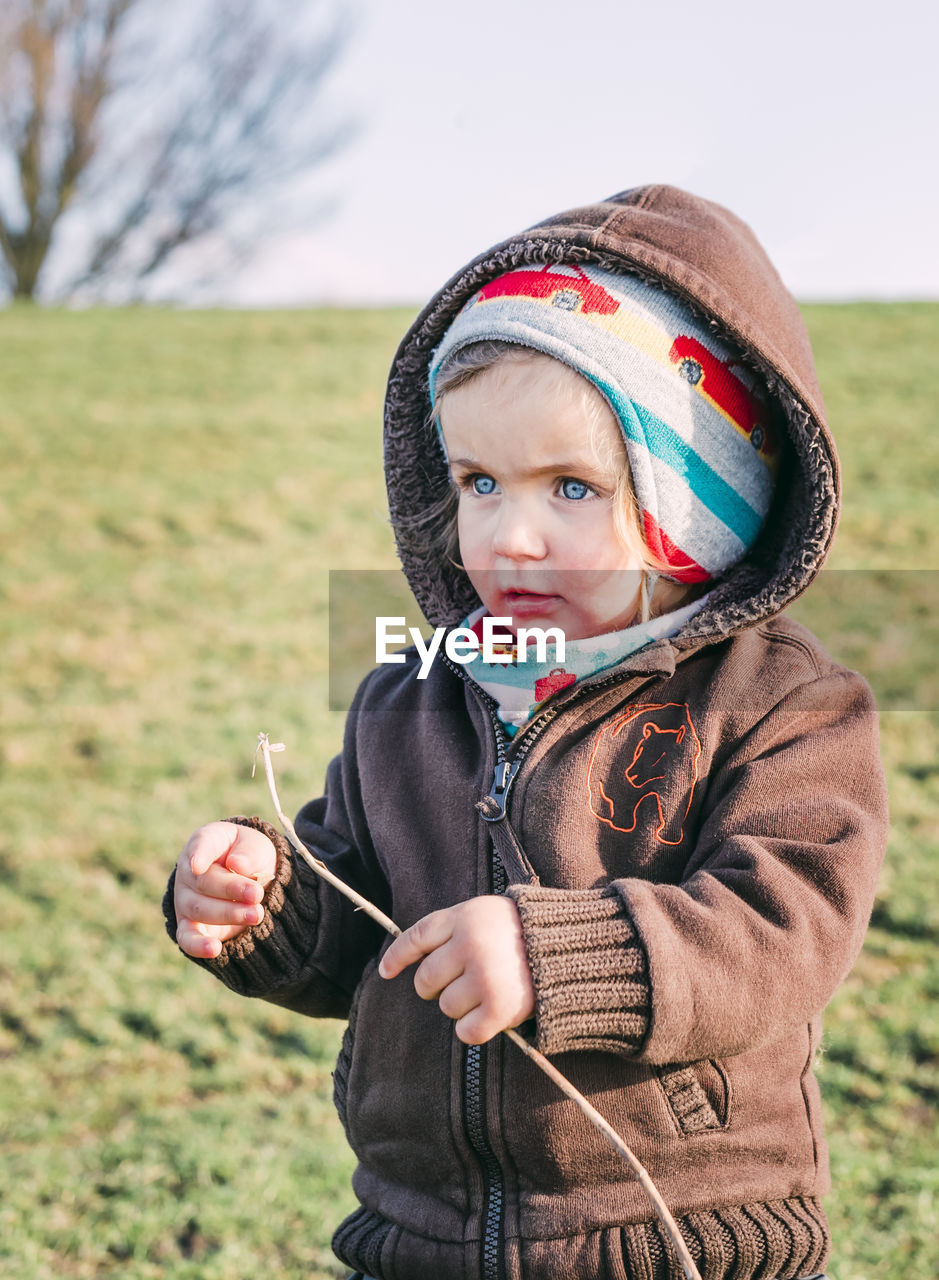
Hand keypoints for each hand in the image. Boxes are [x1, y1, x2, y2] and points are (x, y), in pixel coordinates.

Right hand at [173, 821, 277, 959]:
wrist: (251, 880)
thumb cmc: (251, 857)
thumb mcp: (258, 846)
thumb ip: (250, 852)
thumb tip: (237, 864)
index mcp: (205, 842)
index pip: (201, 844)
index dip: (199, 855)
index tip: (198, 865)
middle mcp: (189, 871)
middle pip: (203, 881)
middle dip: (231, 889)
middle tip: (257, 894)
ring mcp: (186, 900)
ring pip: (200, 909)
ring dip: (228, 914)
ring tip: (256, 914)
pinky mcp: (191, 927)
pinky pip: (188, 939)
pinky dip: (198, 945)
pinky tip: (214, 948)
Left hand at [379, 896, 534, 1044]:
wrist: (569, 949)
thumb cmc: (521, 931)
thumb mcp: (484, 913)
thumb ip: (451, 928)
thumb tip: (409, 958)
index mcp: (465, 917)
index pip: (416, 937)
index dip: (397, 957)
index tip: (385, 972)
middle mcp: (470, 945)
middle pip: (425, 980)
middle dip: (436, 986)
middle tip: (461, 982)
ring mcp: (484, 977)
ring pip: (446, 1007)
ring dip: (461, 1006)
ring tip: (487, 992)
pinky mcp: (499, 1008)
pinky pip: (465, 1032)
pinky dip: (474, 1029)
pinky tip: (491, 1015)